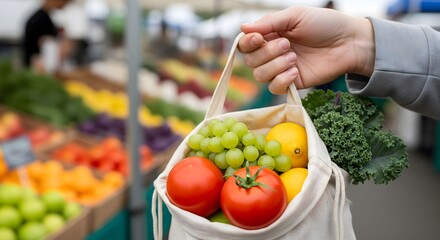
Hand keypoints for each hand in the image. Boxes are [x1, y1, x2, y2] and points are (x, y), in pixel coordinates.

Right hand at [238, 6, 374, 93]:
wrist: (349, 42)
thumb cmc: (324, 24)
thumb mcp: (295, 15)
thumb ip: (269, 22)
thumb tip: (243, 28)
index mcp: (270, 34)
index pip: (245, 44)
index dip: (247, 43)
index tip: (258, 38)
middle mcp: (272, 53)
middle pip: (250, 61)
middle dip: (266, 53)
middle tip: (287, 44)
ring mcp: (281, 69)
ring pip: (260, 75)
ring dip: (275, 66)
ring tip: (294, 57)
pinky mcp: (292, 83)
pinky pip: (274, 87)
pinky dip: (282, 79)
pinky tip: (296, 71)